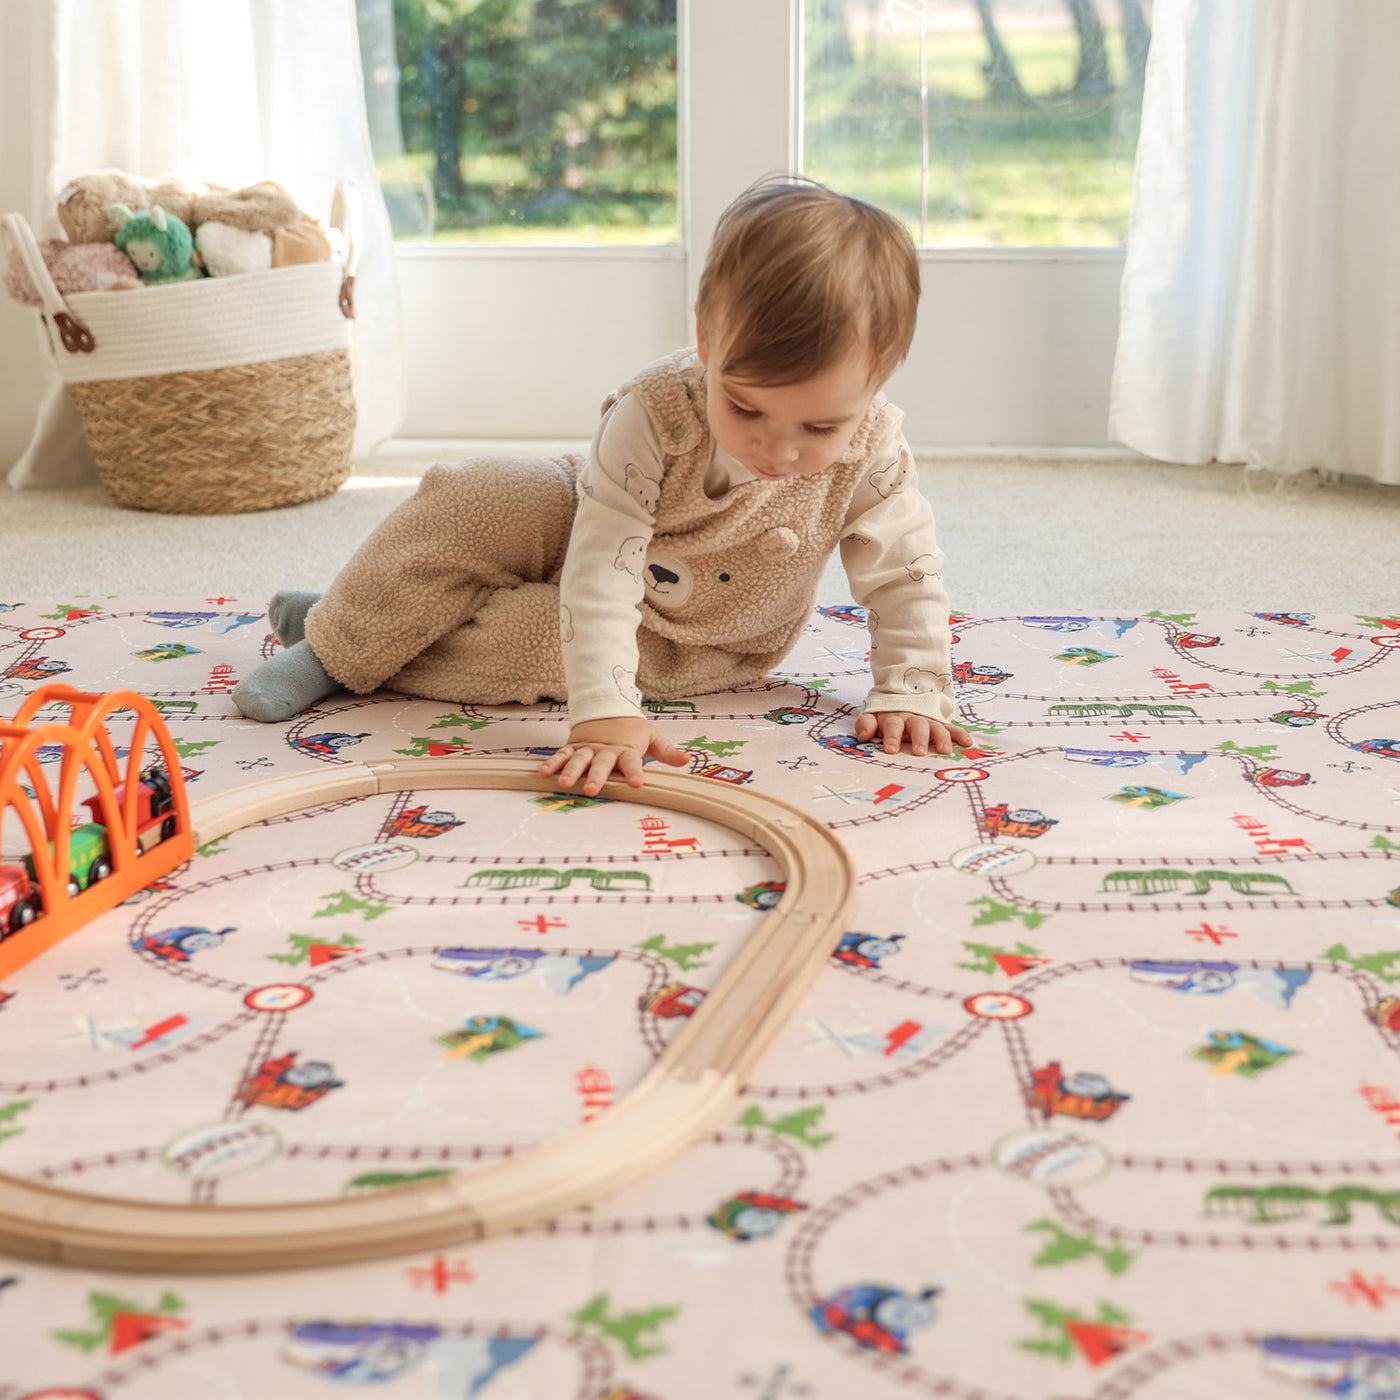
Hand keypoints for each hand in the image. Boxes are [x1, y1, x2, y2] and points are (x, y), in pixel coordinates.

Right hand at [537, 716, 689, 794]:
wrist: (607, 708)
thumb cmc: (632, 730)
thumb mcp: (651, 737)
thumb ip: (667, 751)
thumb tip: (687, 760)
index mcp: (626, 749)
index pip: (632, 761)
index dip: (634, 771)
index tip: (637, 783)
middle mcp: (606, 749)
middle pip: (602, 762)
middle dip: (597, 776)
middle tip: (593, 790)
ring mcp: (588, 748)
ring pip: (579, 759)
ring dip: (571, 771)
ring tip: (565, 783)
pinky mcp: (574, 747)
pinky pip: (562, 754)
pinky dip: (553, 762)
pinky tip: (544, 773)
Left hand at [854, 710, 971, 756]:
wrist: (901, 698)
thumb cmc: (885, 716)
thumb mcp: (872, 717)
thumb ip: (866, 725)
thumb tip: (863, 735)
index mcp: (894, 718)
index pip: (893, 726)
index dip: (892, 737)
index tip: (890, 749)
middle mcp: (912, 719)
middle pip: (917, 726)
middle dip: (919, 738)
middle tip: (919, 752)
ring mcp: (928, 721)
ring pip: (936, 727)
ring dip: (941, 738)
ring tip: (945, 751)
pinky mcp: (940, 725)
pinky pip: (951, 728)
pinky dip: (959, 734)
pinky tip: (967, 742)